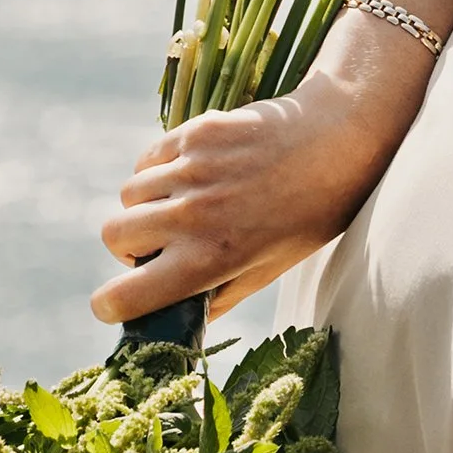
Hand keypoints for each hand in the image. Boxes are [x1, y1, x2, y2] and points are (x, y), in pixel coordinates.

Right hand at [93, 0, 452, 324]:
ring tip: (183, 206)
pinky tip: (192, 175)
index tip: (118, 303)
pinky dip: (158, 173)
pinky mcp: (193, 134)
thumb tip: (179, 318)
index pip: (126, 294)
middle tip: (160, 247)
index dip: (113, 304)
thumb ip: (219, 294)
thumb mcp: (270, 268)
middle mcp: (193, 216)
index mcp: (211, 259)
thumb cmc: (311, 214)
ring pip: (129, 196)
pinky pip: (148, 161)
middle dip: (130, 248)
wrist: (339, 140)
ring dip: (146, 207)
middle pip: (114, 236)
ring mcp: (190, 170)